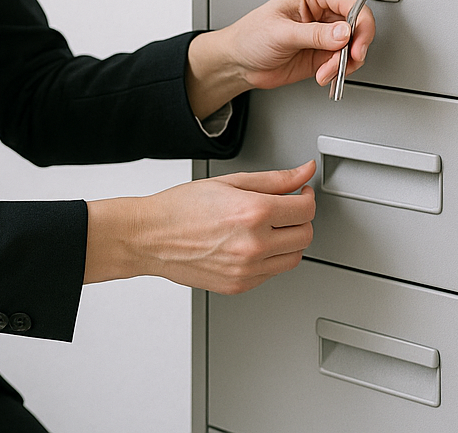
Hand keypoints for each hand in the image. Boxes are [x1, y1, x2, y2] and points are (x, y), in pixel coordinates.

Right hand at [85, 161, 316, 292]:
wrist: (151, 237)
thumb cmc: (181, 207)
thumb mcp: (229, 182)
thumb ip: (274, 179)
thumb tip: (304, 172)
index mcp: (254, 213)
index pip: (305, 209)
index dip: (307, 197)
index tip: (301, 193)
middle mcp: (255, 245)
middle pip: (306, 235)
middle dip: (300, 219)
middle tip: (286, 208)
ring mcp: (248, 269)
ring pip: (294, 258)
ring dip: (290, 241)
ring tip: (269, 227)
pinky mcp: (240, 285)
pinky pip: (272, 273)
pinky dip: (271, 258)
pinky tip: (253, 243)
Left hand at [185, 0, 374, 118]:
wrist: (240, 62)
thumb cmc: (250, 36)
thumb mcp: (281, 34)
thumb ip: (315, 34)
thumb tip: (345, 32)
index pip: (351, 2)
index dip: (361, 24)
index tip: (356, 45)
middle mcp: (323, 9)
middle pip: (359, 25)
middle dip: (353, 48)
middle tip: (341, 63)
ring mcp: (326, 31)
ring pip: (355, 45)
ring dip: (344, 63)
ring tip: (324, 72)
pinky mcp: (325, 51)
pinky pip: (346, 61)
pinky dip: (339, 71)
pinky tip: (323, 75)